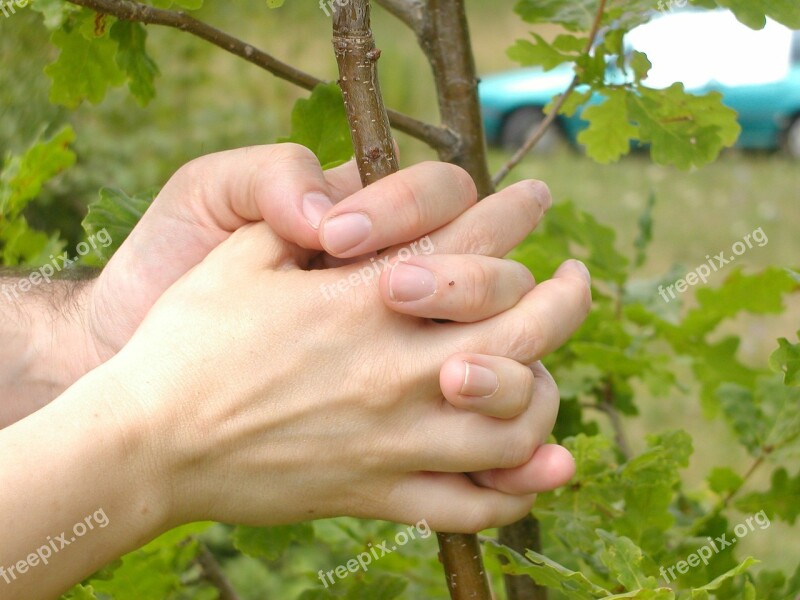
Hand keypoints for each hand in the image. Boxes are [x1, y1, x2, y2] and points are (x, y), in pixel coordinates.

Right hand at [101, 200, 590, 532]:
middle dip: (567, 297)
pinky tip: (537, 470)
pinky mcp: (379, 495)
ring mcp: (395, 441)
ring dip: (550, 391)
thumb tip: (353, 202)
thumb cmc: (189, 341)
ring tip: (550, 369)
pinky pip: (473, 507)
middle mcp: (397, 369)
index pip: (478, 244)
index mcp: (367, 300)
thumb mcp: (243, 256)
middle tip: (573, 278)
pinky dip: (518, 493)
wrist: (148, 442)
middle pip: (527, 331)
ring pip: (518, 423)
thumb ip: (310, 224)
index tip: (535, 203)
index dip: (518, 214)